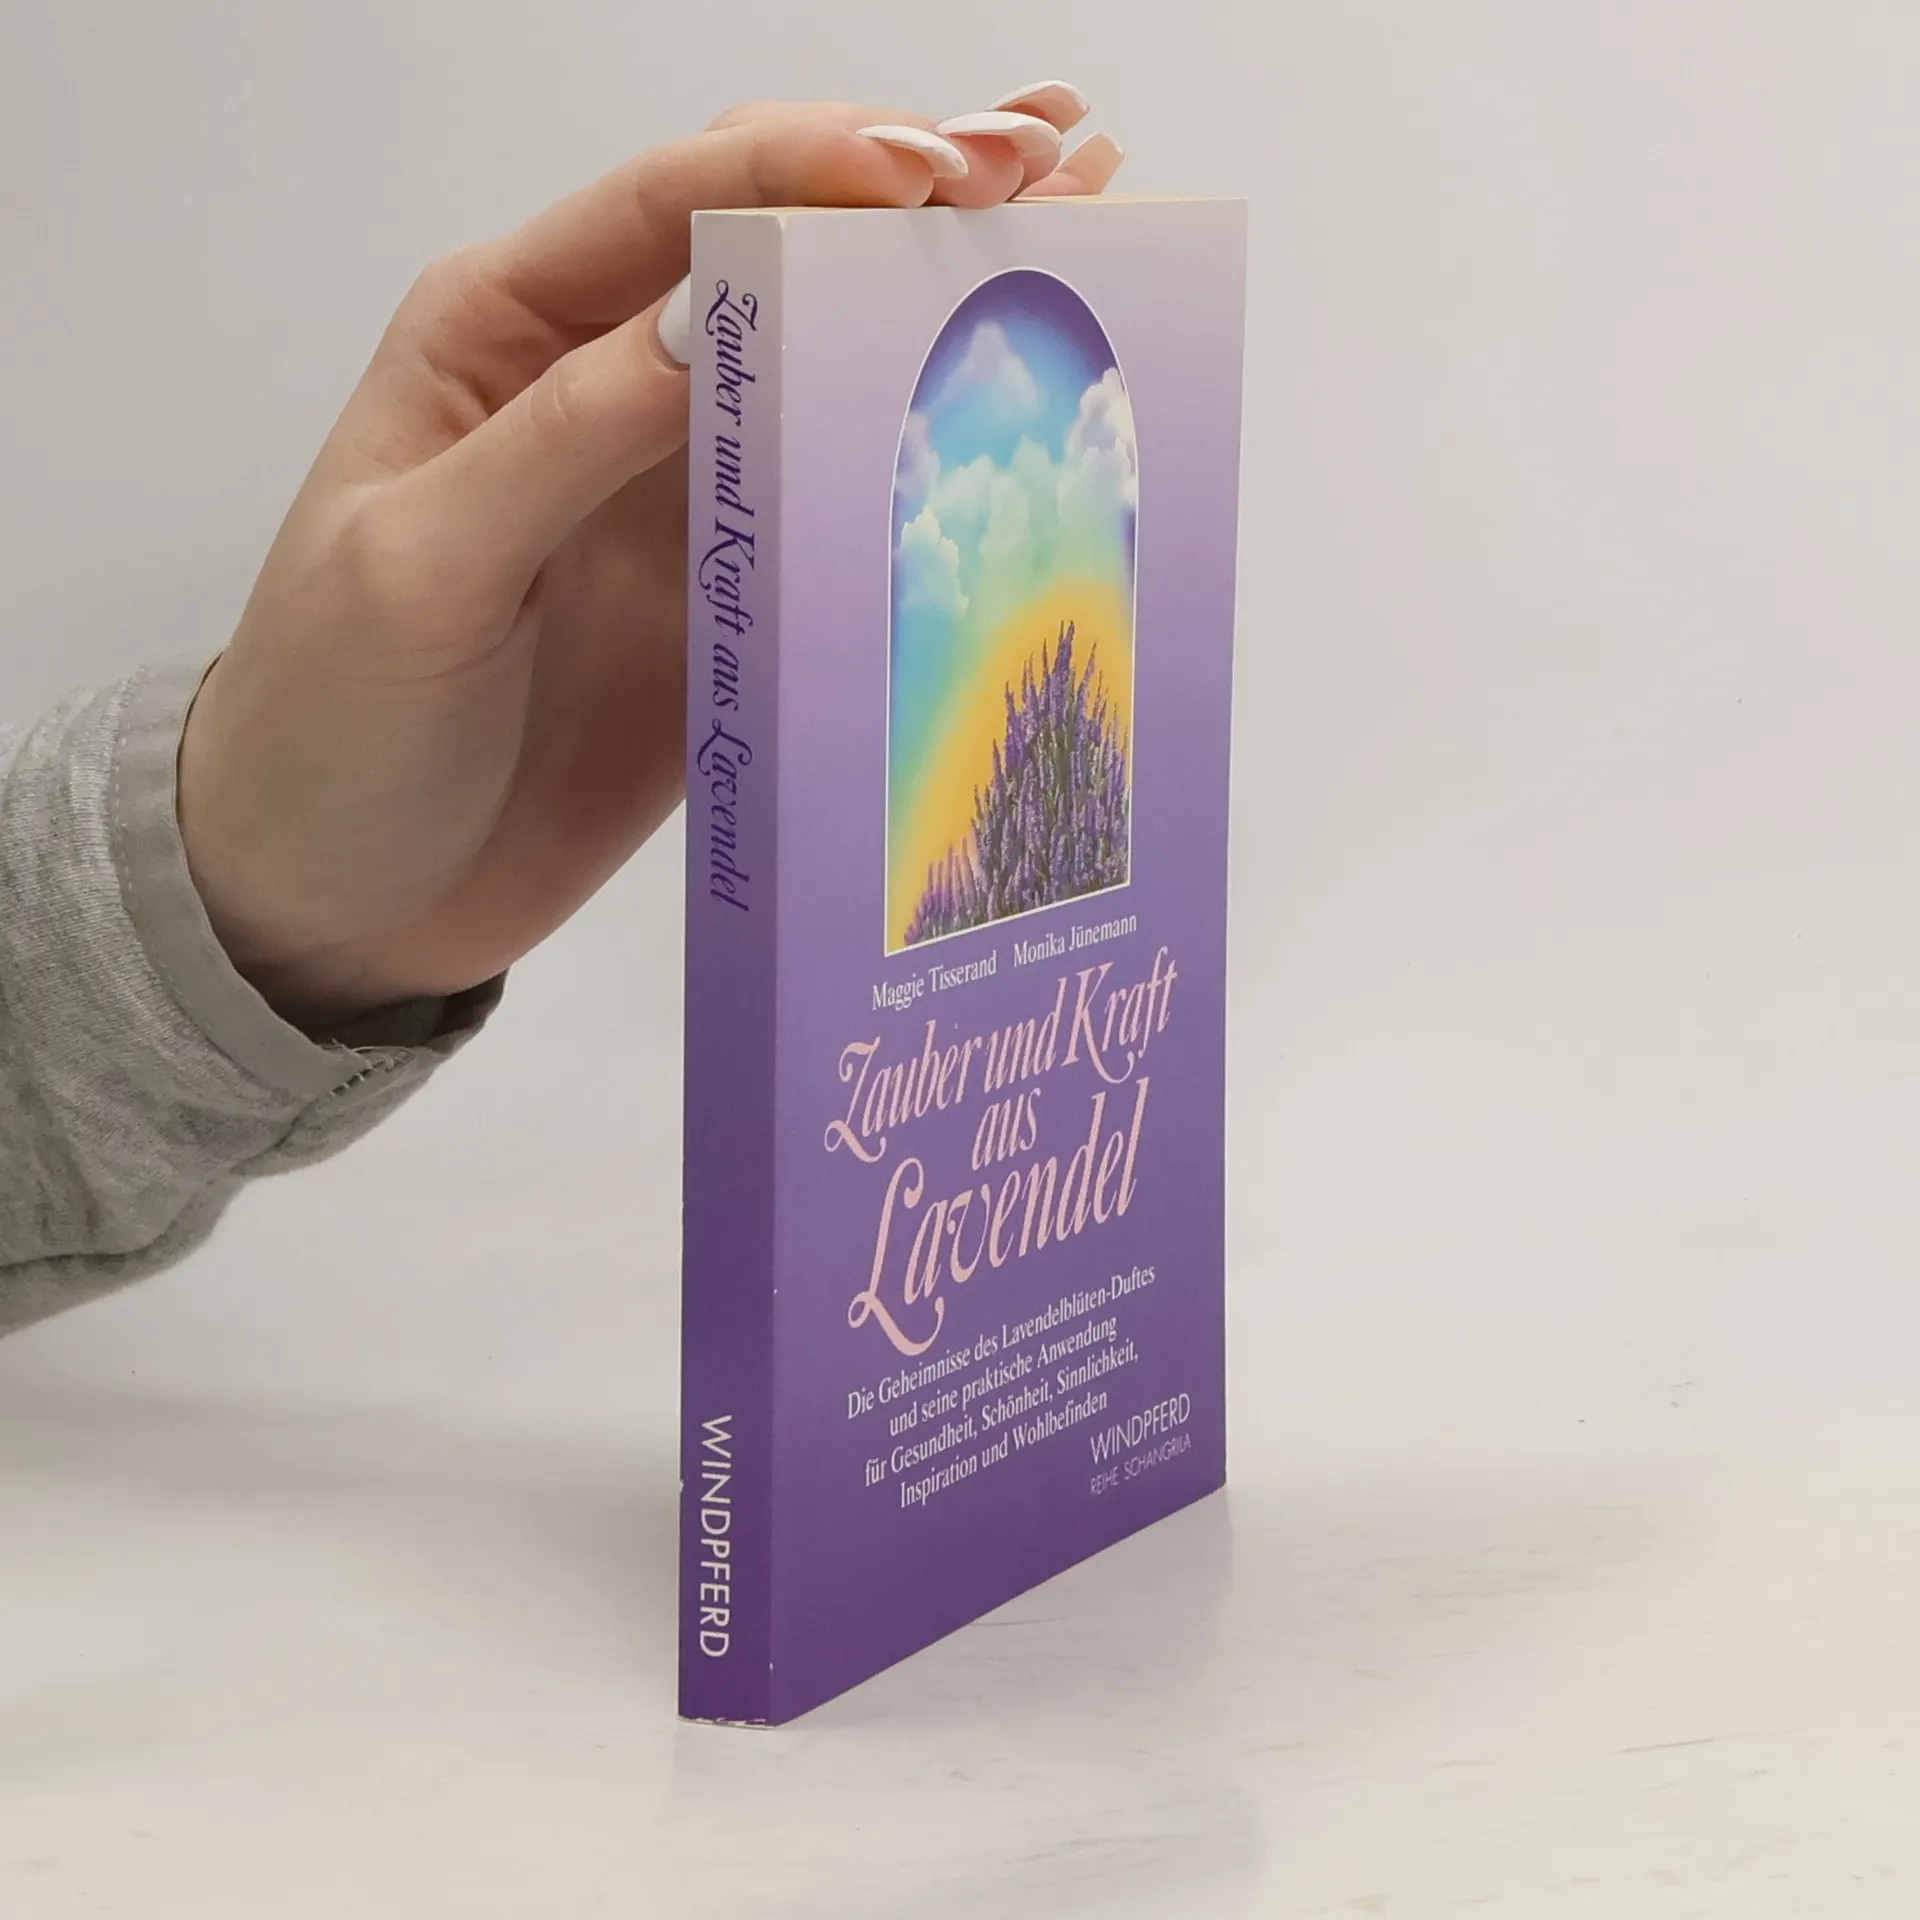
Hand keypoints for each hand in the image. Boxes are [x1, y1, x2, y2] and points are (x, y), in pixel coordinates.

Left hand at [176, 93, 1124, 1030]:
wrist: (342, 902)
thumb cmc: (331, 724)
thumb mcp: (421, 567)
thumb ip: (567, 437)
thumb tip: (715, 311)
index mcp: (504, 336)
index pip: (672, 210)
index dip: (807, 169)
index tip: (933, 167)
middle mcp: (606, 395)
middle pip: (776, 261)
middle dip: (911, 201)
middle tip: (1058, 161)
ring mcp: (680, 504)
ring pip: (828, 375)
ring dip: (942, 310)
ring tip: (1085, 238)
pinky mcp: (732, 609)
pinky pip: (840, 518)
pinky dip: (927, 465)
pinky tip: (1015, 425)